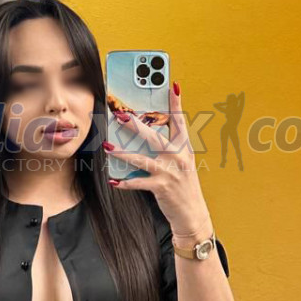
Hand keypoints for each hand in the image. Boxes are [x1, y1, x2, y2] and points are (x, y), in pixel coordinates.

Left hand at [105, 81, 211, 238]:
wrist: (192, 214)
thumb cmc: (184, 186)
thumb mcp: (183, 163)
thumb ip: (170, 147)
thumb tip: (148, 133)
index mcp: (185, 149)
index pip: (180, 122)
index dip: (176, 103)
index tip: (173, 86)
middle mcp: (178, 158)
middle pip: (155, 137)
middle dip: (136, 125)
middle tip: (121, 115)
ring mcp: (170, 172)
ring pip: (141, 159)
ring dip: (122, 153)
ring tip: (108, 146)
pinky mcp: (161, 187)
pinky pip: (138, 183)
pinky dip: (124, 183)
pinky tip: (113, 180)